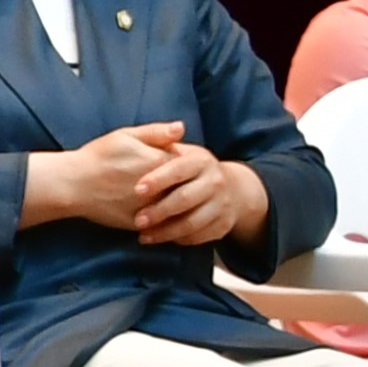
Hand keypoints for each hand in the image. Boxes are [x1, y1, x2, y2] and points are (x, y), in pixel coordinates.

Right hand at [28, 122, 188, 234]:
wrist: (72, 184)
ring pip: (176, 209)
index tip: (173, 162)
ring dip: (176, 204)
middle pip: (186, 188)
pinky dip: (164, 221)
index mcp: (159, 163)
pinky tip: (157, 214)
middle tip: (171, 182)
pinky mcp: (142, 225)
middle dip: (182, 185)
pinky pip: (162, 226)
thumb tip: (182, 128)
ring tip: (164, 198)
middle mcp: (160, 188)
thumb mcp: (125, 136)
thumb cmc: (97, 157)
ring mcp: (152, 209)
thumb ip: (156, 132)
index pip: (188, 165)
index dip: (182, 163)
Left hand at [124, 139, 261, 249]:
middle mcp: (215, 182)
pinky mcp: (224, 225)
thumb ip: (166, 138)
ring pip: (193, 223)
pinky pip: (200, 236)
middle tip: (137, 220)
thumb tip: (177, 127)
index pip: (178, 170)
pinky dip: (179, 239)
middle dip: (159, 211)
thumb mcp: (180, 150)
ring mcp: (222, 205)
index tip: (136, 190)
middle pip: (185, 200)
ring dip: (166, 232)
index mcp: (201, 161)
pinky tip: (161, 238)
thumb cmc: (190, 167)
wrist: (230, 188)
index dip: (157, 180)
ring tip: (144, 235)